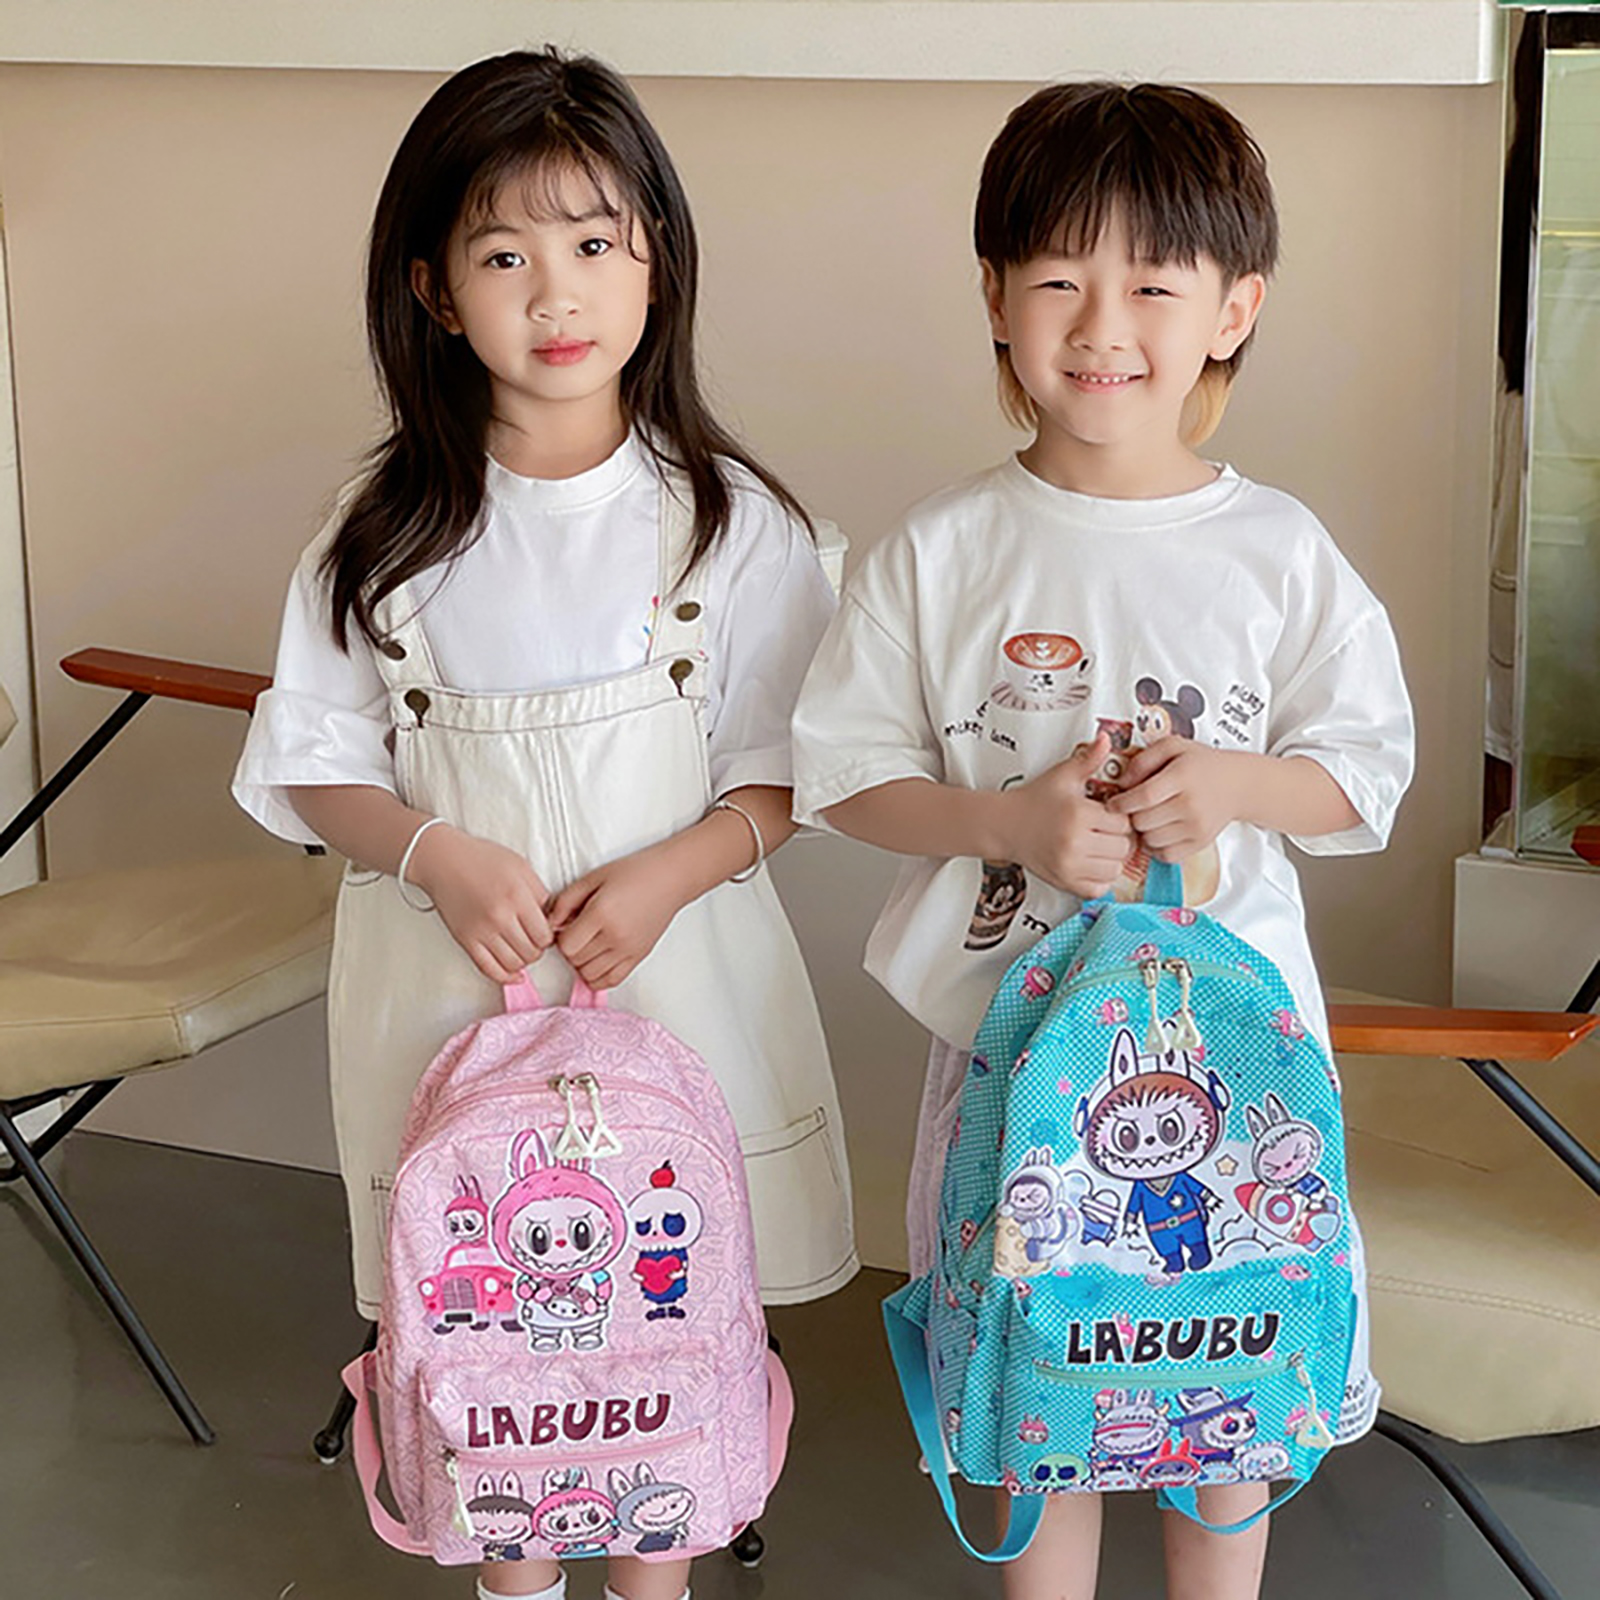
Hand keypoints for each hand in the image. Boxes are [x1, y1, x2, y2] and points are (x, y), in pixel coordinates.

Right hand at [406, 824, 552, 983]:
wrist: (443, 860)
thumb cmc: (482, 859)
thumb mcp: (521, 867)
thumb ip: (540, 894)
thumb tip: (552, 920)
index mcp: (517, 896)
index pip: (544, 935)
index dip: (549, 936)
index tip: (545, 931)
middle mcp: (499, 917)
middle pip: (531, 952)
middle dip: (537, 949)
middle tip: (534, 940)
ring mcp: (481, 931)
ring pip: (513, 964)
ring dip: (523, 961)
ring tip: (522, 948)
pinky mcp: (465, 940)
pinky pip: (489, 969)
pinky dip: (505, 976)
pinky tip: (515, 974)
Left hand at [548, 841, 693, 989]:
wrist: (671, 878)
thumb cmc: (635, 872)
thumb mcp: (593, 878)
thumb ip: (566, 901)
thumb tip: (550, 923)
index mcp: (602, 913)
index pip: (566, 945)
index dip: (559, 937)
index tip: (565, 926)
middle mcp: (616, 936)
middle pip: (576, 961)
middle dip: (570, 948)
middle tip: (577, 932)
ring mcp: (628, 950)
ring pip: (590, 975)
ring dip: (582, 963)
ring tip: (588, 944)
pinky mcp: (638, 956)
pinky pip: (611, 981)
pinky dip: (599, 976)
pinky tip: (598, 959)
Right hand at [996, 732, 1133, 897]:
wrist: (1003, 825)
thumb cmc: (1035, 800)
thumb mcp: (1062, 776)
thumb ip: (1088, 759)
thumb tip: (1105, 739)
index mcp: (1078, 815)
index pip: (1123, 823)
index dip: (1118, 817)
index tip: (1106, 814)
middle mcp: (1074, 843)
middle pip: (1123, 847)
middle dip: (1117, 838)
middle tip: (1102, 830)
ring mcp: (1069, 866)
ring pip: (1115, 869)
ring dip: (1111, 859)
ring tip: (1097, 846)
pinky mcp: (1064, 882)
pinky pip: (1100, 888)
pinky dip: (1099, 879)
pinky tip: (1089, 863)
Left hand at [1107, 738, 1246, 860]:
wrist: (1237, 784)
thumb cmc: (1201, 764)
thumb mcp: (1173, 747)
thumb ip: (1144, 759)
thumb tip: (1122, 783)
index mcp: (1183, 776)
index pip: (1144, 797)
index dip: (1121, 803)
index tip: (1112, 804)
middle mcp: (1191, 804)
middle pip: (1144, 821)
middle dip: (1130, 816)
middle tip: (1131, 809)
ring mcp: (1197, 827)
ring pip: (1151, 840)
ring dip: (1142, 832)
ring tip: (1146, 818)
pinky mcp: (1200, 843)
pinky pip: (1165, 855)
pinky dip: (1155, 847)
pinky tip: (1157, 832)